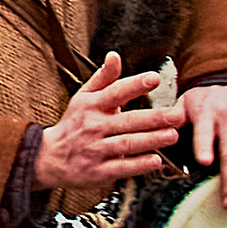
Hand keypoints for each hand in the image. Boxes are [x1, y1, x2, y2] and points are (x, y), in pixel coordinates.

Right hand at [33, 55, 185, 193]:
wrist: (50, 157)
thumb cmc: (73, 124)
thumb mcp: (83, 97)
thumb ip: (103, 78)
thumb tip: (115, 56)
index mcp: (91, 105)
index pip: (115, 92)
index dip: (135, 85)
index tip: (154, 78)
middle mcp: (93, 126)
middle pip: (126, 121)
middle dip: (153, 118)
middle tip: (176, 114)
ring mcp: (96, 150)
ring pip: (126, 144)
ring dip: (151, 140)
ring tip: (172, 136)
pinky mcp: (99, 171)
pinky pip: (121, 167)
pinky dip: (139, 165)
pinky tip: (156, 161)